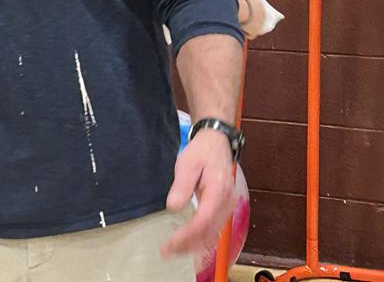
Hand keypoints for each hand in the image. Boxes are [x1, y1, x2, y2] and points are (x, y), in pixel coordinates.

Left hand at [162, 129, 236, 256]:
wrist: (217, 142)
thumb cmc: (201, 152)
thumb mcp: (187, 163)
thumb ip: (182, 186)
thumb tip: (173, 207)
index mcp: (218, 192)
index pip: (203, 221)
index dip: (186, 236)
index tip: (169, 244)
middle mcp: (226, 203)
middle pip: (209, 233)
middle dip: (188, 246)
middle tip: (166, 252)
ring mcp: (228, 207)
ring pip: (213, 234)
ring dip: (194, 246)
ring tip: (174, 251)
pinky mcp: (224, 208)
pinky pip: (215, 229)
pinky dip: (201, 240)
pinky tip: (188, 244)